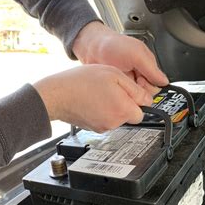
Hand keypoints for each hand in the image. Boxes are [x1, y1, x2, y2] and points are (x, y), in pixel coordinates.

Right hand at [33, 64, 157, 132]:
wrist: (57, 95)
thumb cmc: (81, 82)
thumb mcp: (113, 75)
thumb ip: (134, 89)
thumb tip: (147, 99)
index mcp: (122, 109)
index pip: (142, 112)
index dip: (137, 100)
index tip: (131, 93)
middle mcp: (114, 122)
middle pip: (129, 115)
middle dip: (124, 103)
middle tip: (112, 89)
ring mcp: (103, 127)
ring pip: (116, 117)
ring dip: (112, 106)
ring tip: (99, 92)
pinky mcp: (93, 128)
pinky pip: (104, 119)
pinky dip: (101, 111)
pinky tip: (92, 100)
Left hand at [72, 21, 168, 90]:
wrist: (91, 48)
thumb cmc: (113, 45)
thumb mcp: (137, 54)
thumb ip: (151, 69)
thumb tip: (164, 81)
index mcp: (147, 65)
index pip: (156, 84)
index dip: (150, 87)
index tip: (142, 86)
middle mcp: (138, 75)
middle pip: (146, 93)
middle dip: (140, 92)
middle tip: (131, 85)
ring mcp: (127, 81)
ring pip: (134, 96)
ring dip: (130, 95)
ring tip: (123, 86)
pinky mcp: (117, 87)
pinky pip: (123, 97)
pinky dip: (121, 96)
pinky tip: (117, 91)